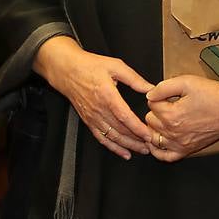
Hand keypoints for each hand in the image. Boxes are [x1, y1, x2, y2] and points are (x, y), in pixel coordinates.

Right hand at [33, 35, 153, 158]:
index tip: (148, 134)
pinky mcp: (88, 121)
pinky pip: (102, 138)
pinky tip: (124, 152)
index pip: (124, 116)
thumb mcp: (114, 65)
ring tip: (141, 150)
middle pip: (120, 130)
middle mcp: (99, 109)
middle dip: (137, 140)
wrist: (67, 70)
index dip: (137, 128)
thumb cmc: (89, 66)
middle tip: (151, 144)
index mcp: (107, 95)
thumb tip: (150, 88)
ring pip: (112, 137)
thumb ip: (134, 78)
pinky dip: (113, 147)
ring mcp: (93, 117)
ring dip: (128, 145)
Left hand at [144, 74, 218, 161]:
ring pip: (153, 138)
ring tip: (162, 119)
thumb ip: (163, 87)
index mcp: (172, 115)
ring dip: (154, 128)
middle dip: (156, 111)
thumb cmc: (213, 96)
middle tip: (168, 105)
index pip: (151, 104)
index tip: (167, 95)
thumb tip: (149, 94)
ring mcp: (180, 144)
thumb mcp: (187, 82)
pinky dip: (157, 150)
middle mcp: (174, 133)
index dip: (158, 96)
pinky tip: (158, 140)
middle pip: (150, 121)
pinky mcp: (187, 150)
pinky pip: (164, 156)